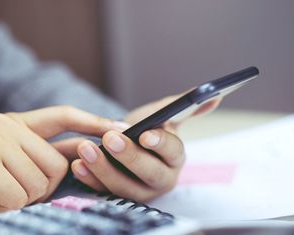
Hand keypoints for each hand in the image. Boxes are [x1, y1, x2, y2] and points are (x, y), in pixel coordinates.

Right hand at [0, 106, 117, 222]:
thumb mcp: (7, 162)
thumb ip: (38, 156)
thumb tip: (80, 158)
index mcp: (15, 122)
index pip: (63, 115)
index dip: (93, 122)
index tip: (120, 128)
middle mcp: (6, 124)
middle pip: (57, 164)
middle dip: (40, 189)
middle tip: (11, 192)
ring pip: (39, 183)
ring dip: (17, 199)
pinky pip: (16, 196)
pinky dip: (1, 207)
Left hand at [70, 94, 220, 201]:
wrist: (126, 143)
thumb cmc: (146, 127)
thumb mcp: (162, 114)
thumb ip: (184, 105)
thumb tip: (215, 95)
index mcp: (175, 157)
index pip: (173, 151)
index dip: (160, 143)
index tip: (145, 134)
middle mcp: (163, 178)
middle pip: (150, 173)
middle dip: (129, 157)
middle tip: (109, 139)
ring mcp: (141, 192)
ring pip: (125, 187)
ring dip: (104, 169)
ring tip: (86, 150)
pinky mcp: (120, 197)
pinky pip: (105, 192)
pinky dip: (91, 179)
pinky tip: (78, 165)